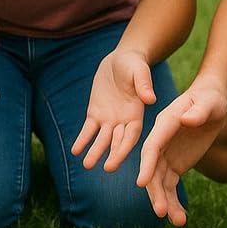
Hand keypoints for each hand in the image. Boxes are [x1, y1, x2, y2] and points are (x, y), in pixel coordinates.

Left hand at [71, 50, 155, 171]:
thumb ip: (144, 85)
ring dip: (95, 151)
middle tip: (105, 168)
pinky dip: (82, 140)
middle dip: (111, 155)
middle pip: (117, 142)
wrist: (120, 59)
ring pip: (101, 139)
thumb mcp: (139, 71)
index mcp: (136, 114)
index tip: (118, 160)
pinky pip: (88, 129)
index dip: (124, 149)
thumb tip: (150, 100)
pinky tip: (75, 151)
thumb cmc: (134, 65)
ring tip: (86, 164)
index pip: (131, 136)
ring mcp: (109, 119)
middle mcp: (123, 121)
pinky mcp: (95, 113)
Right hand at [135, 83, 226, 226]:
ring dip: (166, 201)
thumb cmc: (209, 99)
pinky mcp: (175, 164)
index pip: (152, 147)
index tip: (142, 183)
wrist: (211, 102)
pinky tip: (181, 218)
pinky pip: (170, 186)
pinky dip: (174, 201)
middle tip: (161, 212)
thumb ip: (197, 111)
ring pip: (160, 182)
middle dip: (155, 191)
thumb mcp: (208, 103)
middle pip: (152, 169)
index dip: (146, 165)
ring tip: (178, 221)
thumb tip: (185, 120)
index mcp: (164, 125)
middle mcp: (160, 142)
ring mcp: (166, 155)